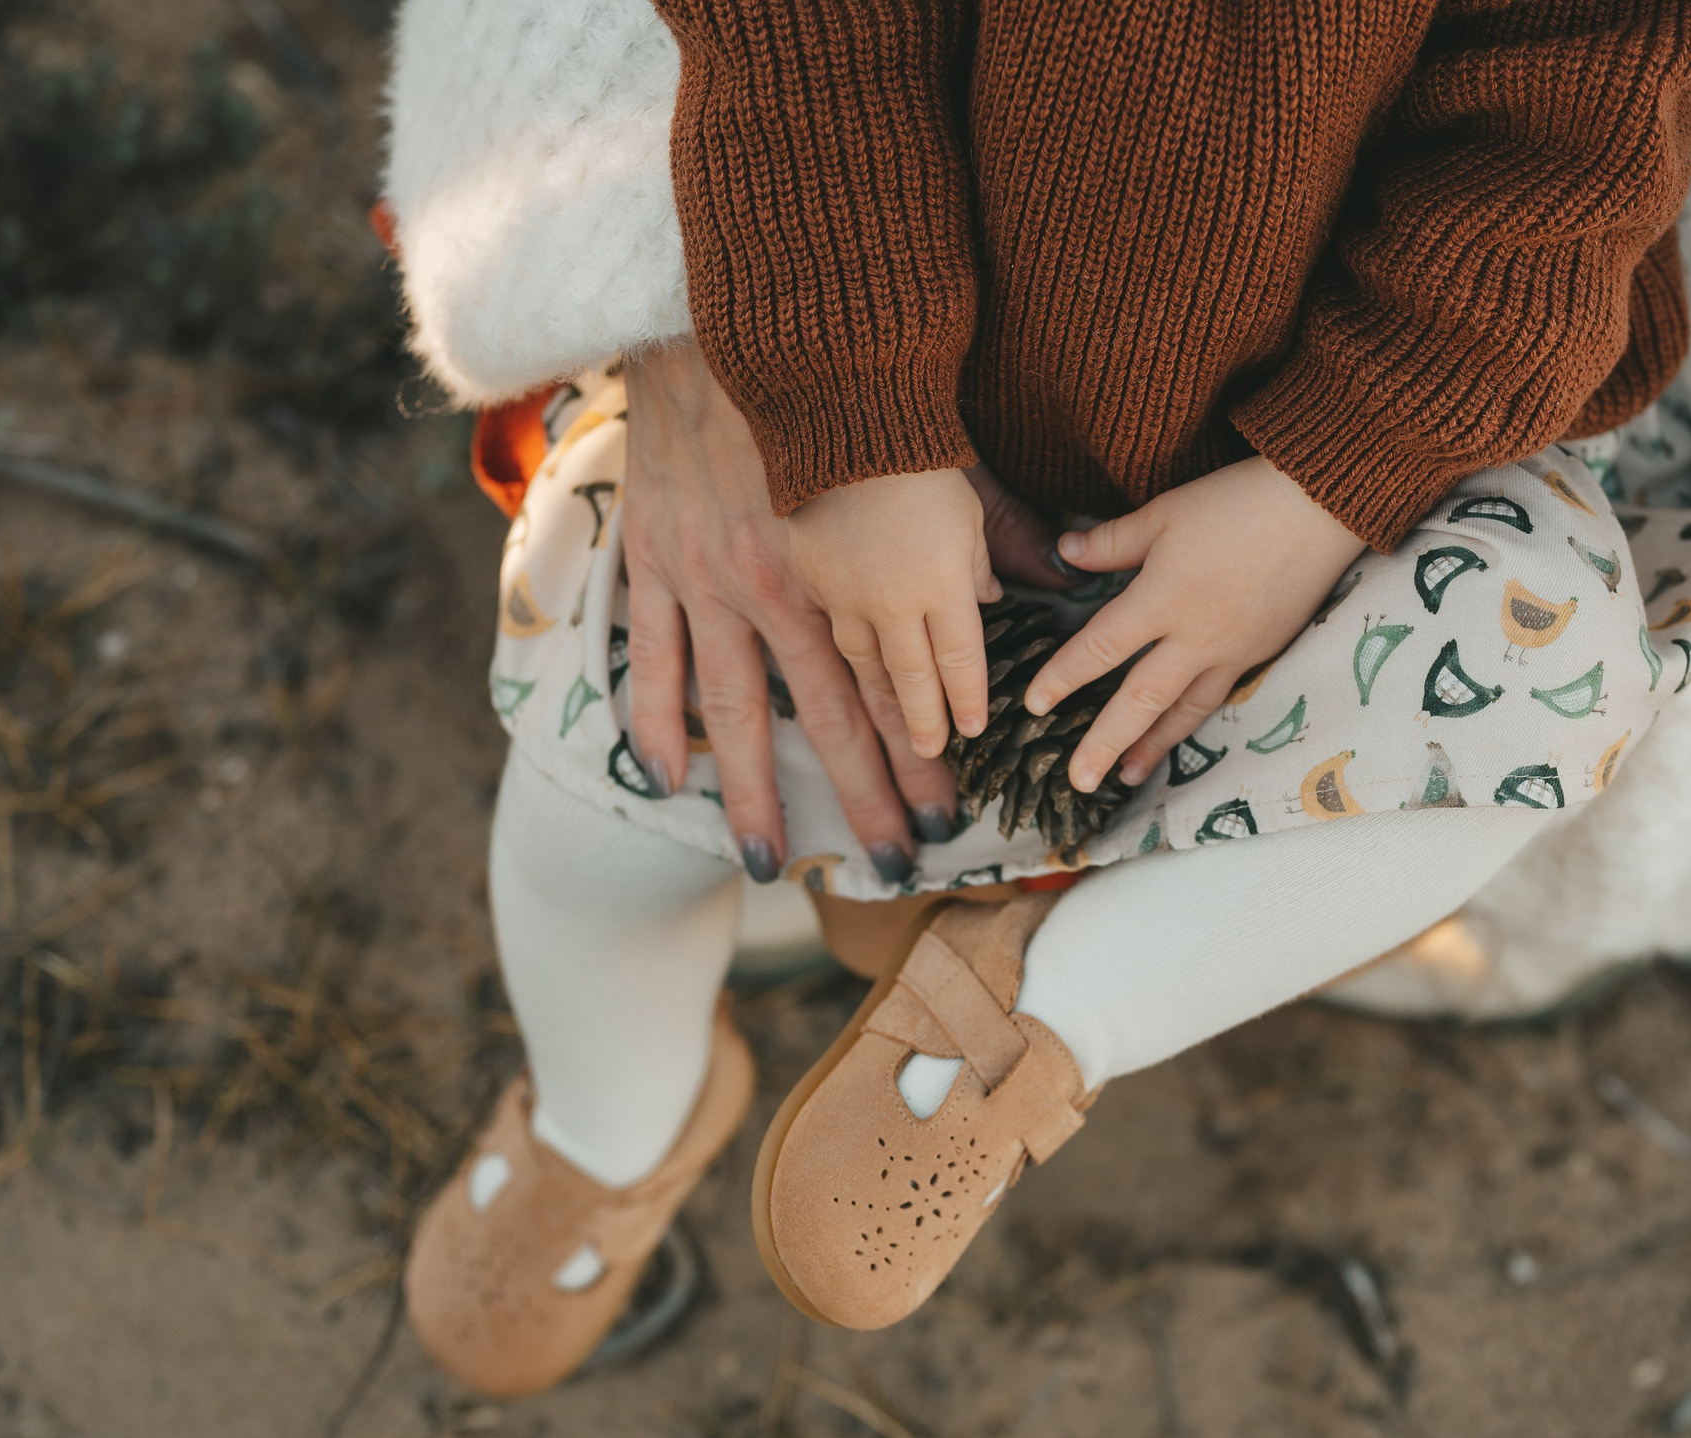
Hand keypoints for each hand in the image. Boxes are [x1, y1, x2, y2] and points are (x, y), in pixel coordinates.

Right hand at [622, 342, 961, 879]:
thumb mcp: (941, 461)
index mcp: (864, 569)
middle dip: (866, 797)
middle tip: (891, 860)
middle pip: (835, 719)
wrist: (746, 323)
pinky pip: (655, 661)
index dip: (930, 750)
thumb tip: (1035, 586)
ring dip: (757, 795)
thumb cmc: (848, 391)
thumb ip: (988, 534)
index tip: (951, 805)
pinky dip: (657, 724)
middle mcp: (791, 591)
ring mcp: (715, 583)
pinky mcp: (658, 562)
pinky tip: (670, 780)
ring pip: (740, 713)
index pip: (908, 684)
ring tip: (771, 862)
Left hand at [1026, 456, 1364, 791]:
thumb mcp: (1165, 512)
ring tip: (1126, 777)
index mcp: (1161, 599)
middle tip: (1077, 781)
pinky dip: (1193, 723)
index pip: (1099, 649)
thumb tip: (1065, 553)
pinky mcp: (1262, 653)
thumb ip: (1112, 541)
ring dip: (1151, 747)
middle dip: (1103, 743)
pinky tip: (1178, 736)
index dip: (1063, 678)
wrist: (1320, 509)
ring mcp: (1231, 652)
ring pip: (1183, 712)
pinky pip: (1219, 698)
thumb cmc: (1237, 502)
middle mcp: (1194, 637)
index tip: (1034, 705)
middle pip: (1138, 702)